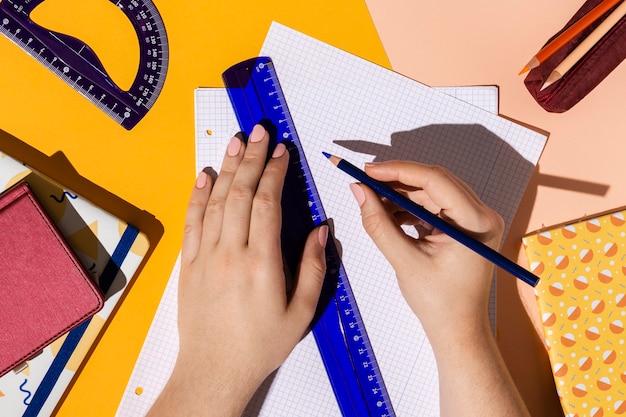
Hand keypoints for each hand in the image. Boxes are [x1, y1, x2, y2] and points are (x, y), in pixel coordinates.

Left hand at [148, 125, 327, 416]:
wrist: (214, 370)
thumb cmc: (259, 345)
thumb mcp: (301, 311)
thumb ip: (313, 267)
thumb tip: (321, 229)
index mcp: (261, 263)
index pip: (267, 203)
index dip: (274, 171)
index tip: (281, 151)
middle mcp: (230, 253)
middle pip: (241, 193)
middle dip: (251, 158)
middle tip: (259, 132)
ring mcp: (205, 256)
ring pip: (215, 201)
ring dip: (226, 168)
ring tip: (235, 141)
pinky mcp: (189, 264)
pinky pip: (192, 221)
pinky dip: (197, 195)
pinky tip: (203, 175)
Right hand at [350, 161, 529, 416]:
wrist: (457, 330)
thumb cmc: (439, 304)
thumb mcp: (404, 261)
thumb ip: (378, 224)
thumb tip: (359, 191)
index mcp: (476, 222)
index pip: (436, 180)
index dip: (398, 171)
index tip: (369, 170)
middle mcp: (481, 215)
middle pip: (434, 182)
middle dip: (397, 180)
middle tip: (364, 180)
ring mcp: (473, 220)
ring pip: (431, 193)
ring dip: (400, 194)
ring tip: (371, 200)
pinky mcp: (462, 227)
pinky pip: (432, 206)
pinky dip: (408, 207)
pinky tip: (386, 212)